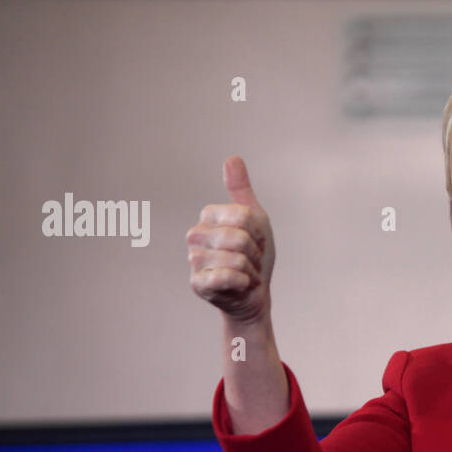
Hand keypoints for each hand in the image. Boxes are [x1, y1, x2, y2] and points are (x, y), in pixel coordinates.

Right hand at [188, 156, 275, 324]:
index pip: (243, 216)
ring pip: (236, 258)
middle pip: (240, 237)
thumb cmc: (254, 255)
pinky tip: (239, 285)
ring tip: (245, 273)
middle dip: (255, 253)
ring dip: (250, 270)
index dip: (258, 232)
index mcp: (209, 216)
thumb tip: (232, 158)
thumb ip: (241, 190)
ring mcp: (194, 259)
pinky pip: (227, 276)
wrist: (254, 293)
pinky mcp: (198, 283)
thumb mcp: (255, 219)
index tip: (256, 240)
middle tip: (251, 260)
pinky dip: (242, 282)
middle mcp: (196, 235)